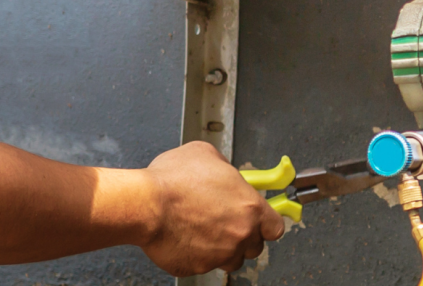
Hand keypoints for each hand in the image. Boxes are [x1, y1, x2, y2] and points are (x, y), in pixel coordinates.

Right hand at [139, 141, 284, 274]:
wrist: (146, 205)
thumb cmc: (172, 181)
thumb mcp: (206, 154)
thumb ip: (225, 167)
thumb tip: (225, 172)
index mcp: (250, 207)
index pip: (275, 227)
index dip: (267, 224)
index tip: (262, 222)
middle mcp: (240, 234)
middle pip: (255, 246)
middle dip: (244, 236)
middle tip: (227, 223)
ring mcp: (220, 254)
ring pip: (232, 259)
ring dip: (224, 249)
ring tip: (206, 232)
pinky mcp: (198, 267)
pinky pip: (205, 265)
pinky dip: (199, 256)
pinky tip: (187, 238)